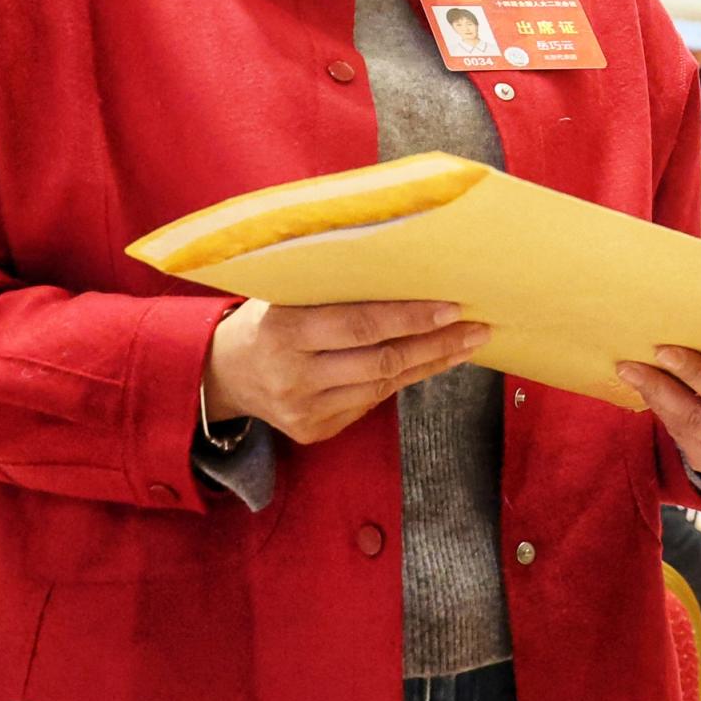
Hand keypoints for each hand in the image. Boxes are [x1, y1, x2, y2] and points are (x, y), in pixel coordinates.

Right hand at [203, 300, 490, 444]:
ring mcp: (302, 411)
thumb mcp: (287, 293)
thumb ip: (334, 287)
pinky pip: (369, 402)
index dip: (410, 317)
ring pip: (382, 386)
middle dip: (436, 344)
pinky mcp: (312, 431)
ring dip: (430, 364)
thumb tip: (408, 269)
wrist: (222, 373)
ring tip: (466, 343)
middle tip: (478, 327)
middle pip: (380, 361)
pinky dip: (401, 380)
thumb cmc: (267, 318)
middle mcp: (293, 376)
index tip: (452, 306)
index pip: (360, 324)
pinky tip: (429, 363)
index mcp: (284, 332)